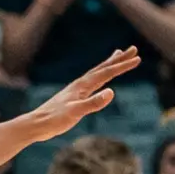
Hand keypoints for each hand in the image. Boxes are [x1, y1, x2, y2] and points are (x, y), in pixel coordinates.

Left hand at [26, 47, 141, 139]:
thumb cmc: (55, 119)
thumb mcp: (76, 112)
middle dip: (119, 59)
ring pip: (98, 73)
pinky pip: (92, 82)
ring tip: (118, 55)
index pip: (107, 73)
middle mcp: (81, 84)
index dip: (122, 66)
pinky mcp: (75, 97)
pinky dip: (100, 77)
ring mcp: (77, 90)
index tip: (137, 59)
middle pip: (103, 68)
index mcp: (82, 85)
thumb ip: (93, 103)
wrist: (37, 124)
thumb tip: (111, 92)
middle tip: (133, 49)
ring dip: (109, 64)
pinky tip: (101, 80)